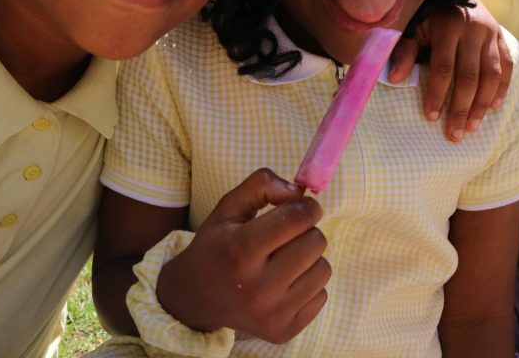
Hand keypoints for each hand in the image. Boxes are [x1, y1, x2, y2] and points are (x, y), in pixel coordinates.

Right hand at [156, 168, 329, 342]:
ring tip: (285, 257)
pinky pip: (321, 295)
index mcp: (240, 249)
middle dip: (306, 230)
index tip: (303, 205)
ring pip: (323, 269)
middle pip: (315, 242)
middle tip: (286, 234)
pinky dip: (308, 283)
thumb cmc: (216, 243)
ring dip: (309, 257)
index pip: (296, 219)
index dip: (307, 206)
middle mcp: (257, 287)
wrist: (195, 297)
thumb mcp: (228, 206)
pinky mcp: (284, 331)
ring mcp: (272, 314)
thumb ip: (262, 186)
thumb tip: (300, 192)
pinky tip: (285, 280)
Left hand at [389, 0, 511, 141]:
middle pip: (470, 76)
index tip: (431, 117)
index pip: (444, 67)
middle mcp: (473, 30)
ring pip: (492, 75)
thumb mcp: (412, 26)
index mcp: (448, 26)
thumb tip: (396, 78)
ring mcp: (491, 33)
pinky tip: (494, 107)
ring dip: (482, 104)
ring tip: (472, 127)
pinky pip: (507, 66)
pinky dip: (503, 88)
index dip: (437, 94)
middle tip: (455, 134)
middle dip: (461, 108)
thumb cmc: (426, 13)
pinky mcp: (501, 36)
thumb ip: (404, 50)